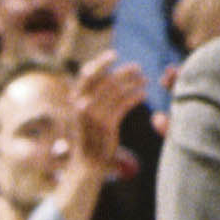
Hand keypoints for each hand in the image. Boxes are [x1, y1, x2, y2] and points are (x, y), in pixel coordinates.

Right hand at [68, 51, 148, 168]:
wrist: (86, 165)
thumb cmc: (89, 138)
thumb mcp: (85, 115)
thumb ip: (91, 97)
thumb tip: (106, 76)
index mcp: (74, 100)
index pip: (86, 75)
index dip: (100, 63)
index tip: (114, 55)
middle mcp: (80, 105)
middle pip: (105, 80)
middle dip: (123, 72)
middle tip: (138, 68)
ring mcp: (92, 116)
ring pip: (117, 91)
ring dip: (133, 83)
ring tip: (145, 80)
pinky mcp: (105, 126)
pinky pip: (123, 105)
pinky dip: (135, 96)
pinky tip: (143, 94)